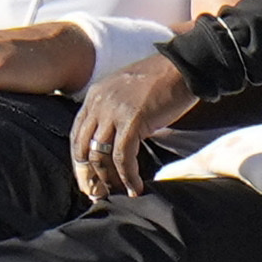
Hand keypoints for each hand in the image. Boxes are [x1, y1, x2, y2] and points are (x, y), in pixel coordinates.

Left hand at [70, 53, 199, 200]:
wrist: (184, 66)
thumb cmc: (163, 80)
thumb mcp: (128, 92)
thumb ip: (116, 112)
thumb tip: (116, 139)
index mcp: (95, 95)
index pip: (77, 134)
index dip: (80, 160)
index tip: (88, 178)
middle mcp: (99, 103)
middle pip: (82, 148)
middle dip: (88, 175)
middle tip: (97, 194)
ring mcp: (114, 112)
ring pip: (100, 156)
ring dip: (108, 180)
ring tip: (117, 195)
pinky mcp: (132, 121)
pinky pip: (122, 157)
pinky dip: (128, 177)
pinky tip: (136, 189)